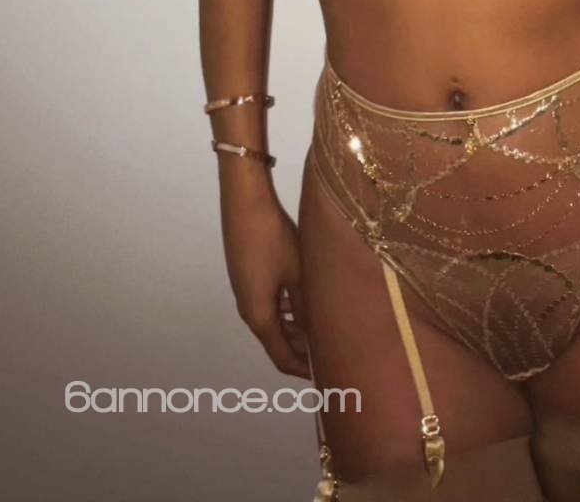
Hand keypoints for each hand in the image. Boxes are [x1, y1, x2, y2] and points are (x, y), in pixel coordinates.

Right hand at [220, 182, 310, 378]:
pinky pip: (271, 304)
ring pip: (275, 322)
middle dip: (303, 350)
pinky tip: (308, 304)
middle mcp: (249, 309)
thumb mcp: (298, 273)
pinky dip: (290, 311)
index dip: (303, 370)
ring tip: (327, 329)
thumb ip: (308, 306)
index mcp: (258, 316)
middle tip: (334, 352)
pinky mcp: (249, 276)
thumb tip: (320, 335)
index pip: (281, 357)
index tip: (328, 376)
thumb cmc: (274, 239)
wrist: (245, 203)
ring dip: (298, 329)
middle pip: (277, 342)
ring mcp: (247, 291)